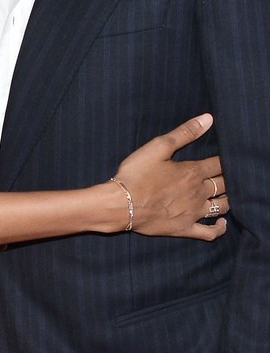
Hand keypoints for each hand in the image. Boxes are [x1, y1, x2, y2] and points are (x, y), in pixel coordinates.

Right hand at [113, 113, 227, 239]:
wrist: (122, 204)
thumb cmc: (137, 173)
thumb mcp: (158, 146)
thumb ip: (185, 132)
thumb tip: (208, 119)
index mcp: (193, 172)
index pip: (219, 164)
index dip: (226, 159)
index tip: (229, 156)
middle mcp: (198, 193)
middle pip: (223, 185)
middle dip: (229, 178)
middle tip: (231, 174)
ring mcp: (194, 213)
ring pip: (221, 207)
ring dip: (227, 199)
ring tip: (227, 194)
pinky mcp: (185, 229)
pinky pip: (209, 233)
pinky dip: (219, 228)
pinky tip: (223, 223)